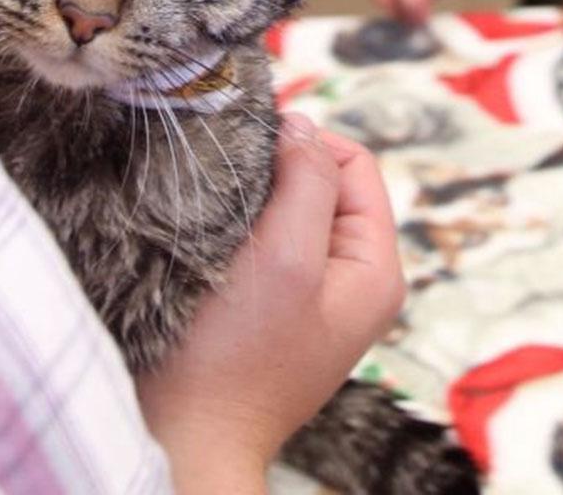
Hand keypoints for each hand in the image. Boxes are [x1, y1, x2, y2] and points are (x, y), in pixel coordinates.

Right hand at [137, 115, 404, 490]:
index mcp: (376, 269)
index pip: (355, 163)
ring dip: (251, 205)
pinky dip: (237, 233)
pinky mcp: (273, 308)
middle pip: (322, 184)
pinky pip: (264, 244)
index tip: (253, 157)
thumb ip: (307, 183)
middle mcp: (353, 280)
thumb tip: (302, 124)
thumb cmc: (236, 359)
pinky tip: (211, 249)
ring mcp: (312, 297)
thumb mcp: (286, 259)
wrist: (186, 439)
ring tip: (218, 226)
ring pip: (288, 211)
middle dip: (276, 177)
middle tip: (231, 196)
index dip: (305, 145)